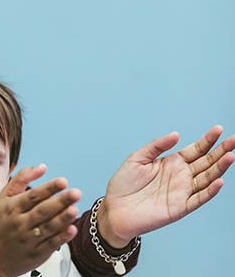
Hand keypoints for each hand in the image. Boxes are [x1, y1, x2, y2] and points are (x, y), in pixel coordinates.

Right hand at [0, 164, 81, 276]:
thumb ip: (22, 179)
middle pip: (42, 211)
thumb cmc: (0, 223)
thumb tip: (41, 167)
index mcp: (13, 208)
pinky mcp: (36, 254)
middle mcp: (21, 223)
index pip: (33, 196)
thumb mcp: (4, 198)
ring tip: (74, 209)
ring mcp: (29, 239)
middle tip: (75, 193)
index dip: (49, 188)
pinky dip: (62, 237)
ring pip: (48, 227)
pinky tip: (72, 229)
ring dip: (63, 218)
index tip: (63, 181)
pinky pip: (51, 244)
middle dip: (60, 201)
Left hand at [98, 125, 234, 247]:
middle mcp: (180, 176)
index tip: (218, 129)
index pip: (195, 149)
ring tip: (230, 156)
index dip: (207, 140)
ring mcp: (182, 191)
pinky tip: (219, 180)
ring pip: (206, 178)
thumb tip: (176, 134)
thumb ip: (157, 146)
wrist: (114, 208)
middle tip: (234, 140)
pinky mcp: (180, 207)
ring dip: (219, 168)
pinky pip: (199, 199)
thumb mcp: (137, 158)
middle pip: (206, 162)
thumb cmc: (123, 184)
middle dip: (220, 151)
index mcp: (171, 163)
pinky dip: (209, 191)